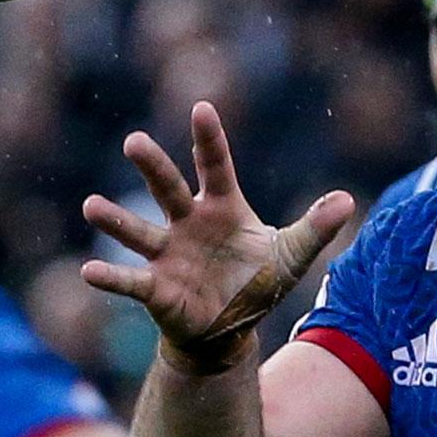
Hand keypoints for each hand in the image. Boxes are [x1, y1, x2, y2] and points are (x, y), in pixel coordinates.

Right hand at [82, 101, 352, 370]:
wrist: (230, 328)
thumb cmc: (256, 281)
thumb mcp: (292, 255)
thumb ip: (315, 227)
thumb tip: (348, 200)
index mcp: (222, 208)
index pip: (215, 166)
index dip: (209, 140)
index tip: (201, 108)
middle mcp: (188, 224)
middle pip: (168, 188)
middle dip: (152, 166)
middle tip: (133, 142)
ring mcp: (168, 254)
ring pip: (138, 232)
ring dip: (115, 220)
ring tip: (91, 206)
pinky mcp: (156, 288)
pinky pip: (130, 280)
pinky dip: (110, 277)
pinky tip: (89, 271)